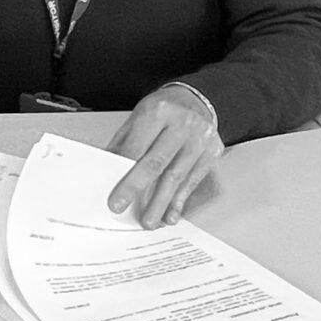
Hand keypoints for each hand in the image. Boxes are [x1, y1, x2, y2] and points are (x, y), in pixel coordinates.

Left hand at [105, 85, 222, 228]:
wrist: (197, 100)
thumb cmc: (164, 110)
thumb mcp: (139, 116)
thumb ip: (125, 143)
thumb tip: (109, 171)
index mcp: (158, 111)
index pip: (137, 146)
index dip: (124, 172)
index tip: (114, 193)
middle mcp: (182, 124)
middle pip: (156, 162)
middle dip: (137, 189)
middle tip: (122, 208)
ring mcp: (199, 139)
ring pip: (176, 176)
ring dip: (160, 203)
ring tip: (148, 221)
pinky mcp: (212, 153)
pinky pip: (193, 181)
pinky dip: (180, 200)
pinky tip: (170, 213)